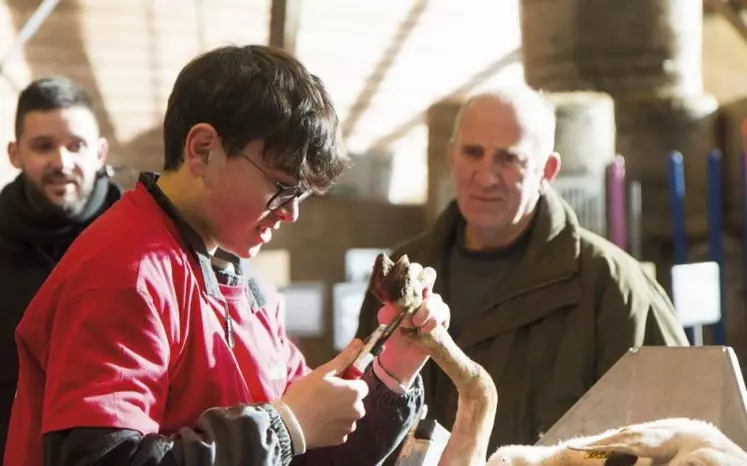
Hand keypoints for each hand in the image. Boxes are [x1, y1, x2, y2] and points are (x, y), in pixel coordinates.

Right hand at [282, 340, 368, 448]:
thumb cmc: (305, 394)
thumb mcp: (323, 372)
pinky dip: (334, 425)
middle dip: (345, 398)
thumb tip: (359, 342)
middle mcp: (358, 411)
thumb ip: (344, 358)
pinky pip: (341, 428)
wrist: (289, 424)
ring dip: (340, 412)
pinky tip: (319, 421)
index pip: (361, 385)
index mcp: (355, 392)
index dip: (348, 383)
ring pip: (349, 415)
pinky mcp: (341, 439)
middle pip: (356, 401)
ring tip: (320, 409)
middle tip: (324, 396)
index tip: (334, 384)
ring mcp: (350, 427)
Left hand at [377, 264, 449, 387]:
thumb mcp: (386, 318)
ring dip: (427, 309)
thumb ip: (392, 305)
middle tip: (420, 293)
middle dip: (425, 281)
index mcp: (405, 289)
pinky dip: (435, 320)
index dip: (412, 270)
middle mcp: (420, 293)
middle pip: (429, 274)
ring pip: (436, 297)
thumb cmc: (391, 333)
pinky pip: (444, 312)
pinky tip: (426, 330)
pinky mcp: (441, 319)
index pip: (411, 270)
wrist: (400, 357)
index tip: (409, 280)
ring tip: (417, 324)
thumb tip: (396, 299)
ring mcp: (432, 305)